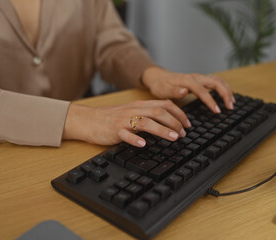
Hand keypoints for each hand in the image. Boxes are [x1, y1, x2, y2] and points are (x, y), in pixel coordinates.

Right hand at [62, 100, 190, 146]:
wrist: (88, 120)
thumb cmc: (111, 118)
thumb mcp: (132, 113)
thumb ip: (148, 115)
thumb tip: (169, 123)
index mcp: (140, 105)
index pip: (164, 104)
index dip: (179, 113)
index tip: (187, 124)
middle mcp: (134, 110)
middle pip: (158, 112)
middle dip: (174, 122)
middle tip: (183, 134)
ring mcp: (124, 120)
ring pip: (145, 122)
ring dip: (161, 130)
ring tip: (173, 138)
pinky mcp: (114, 130)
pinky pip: (125, 134)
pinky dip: (135, 139)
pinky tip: (142, 144)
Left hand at [141, 67, 234, 112]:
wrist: (158, 77)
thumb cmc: (161, 85)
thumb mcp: (163, 90)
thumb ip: (174, 91)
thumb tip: (184, 92)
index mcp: (187, 80)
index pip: (203, 90)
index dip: (211, 101)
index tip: (217, 111)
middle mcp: (196, 77)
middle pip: (216, 82)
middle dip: (225, 93)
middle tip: (230, 107)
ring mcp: (199, 78)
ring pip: (218, 80)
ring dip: (227, 90)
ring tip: (232, 103)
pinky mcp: (200, 80)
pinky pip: (216, 81)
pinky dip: (223, 88)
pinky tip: (226, 96)